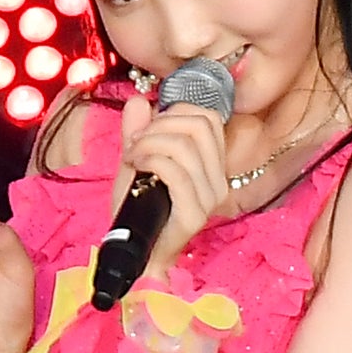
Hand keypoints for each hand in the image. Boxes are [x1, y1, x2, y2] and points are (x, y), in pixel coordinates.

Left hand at [116, 95, 227, 273]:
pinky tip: (135, 166)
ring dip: (148, 144)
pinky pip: (175, 171)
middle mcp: (218, 180)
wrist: (134, 251)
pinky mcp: (195, 214)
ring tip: (133, 157)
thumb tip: (140, 101)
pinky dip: (150, 160)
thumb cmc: (138, 208)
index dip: (174, 112)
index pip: (209, 118)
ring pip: (184, 146)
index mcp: (212, 165)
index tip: (146, 130)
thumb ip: (138, 130)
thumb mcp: (136, 160)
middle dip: (159, 125)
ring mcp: (210, 199)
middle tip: (136, 143)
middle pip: (199, 125)